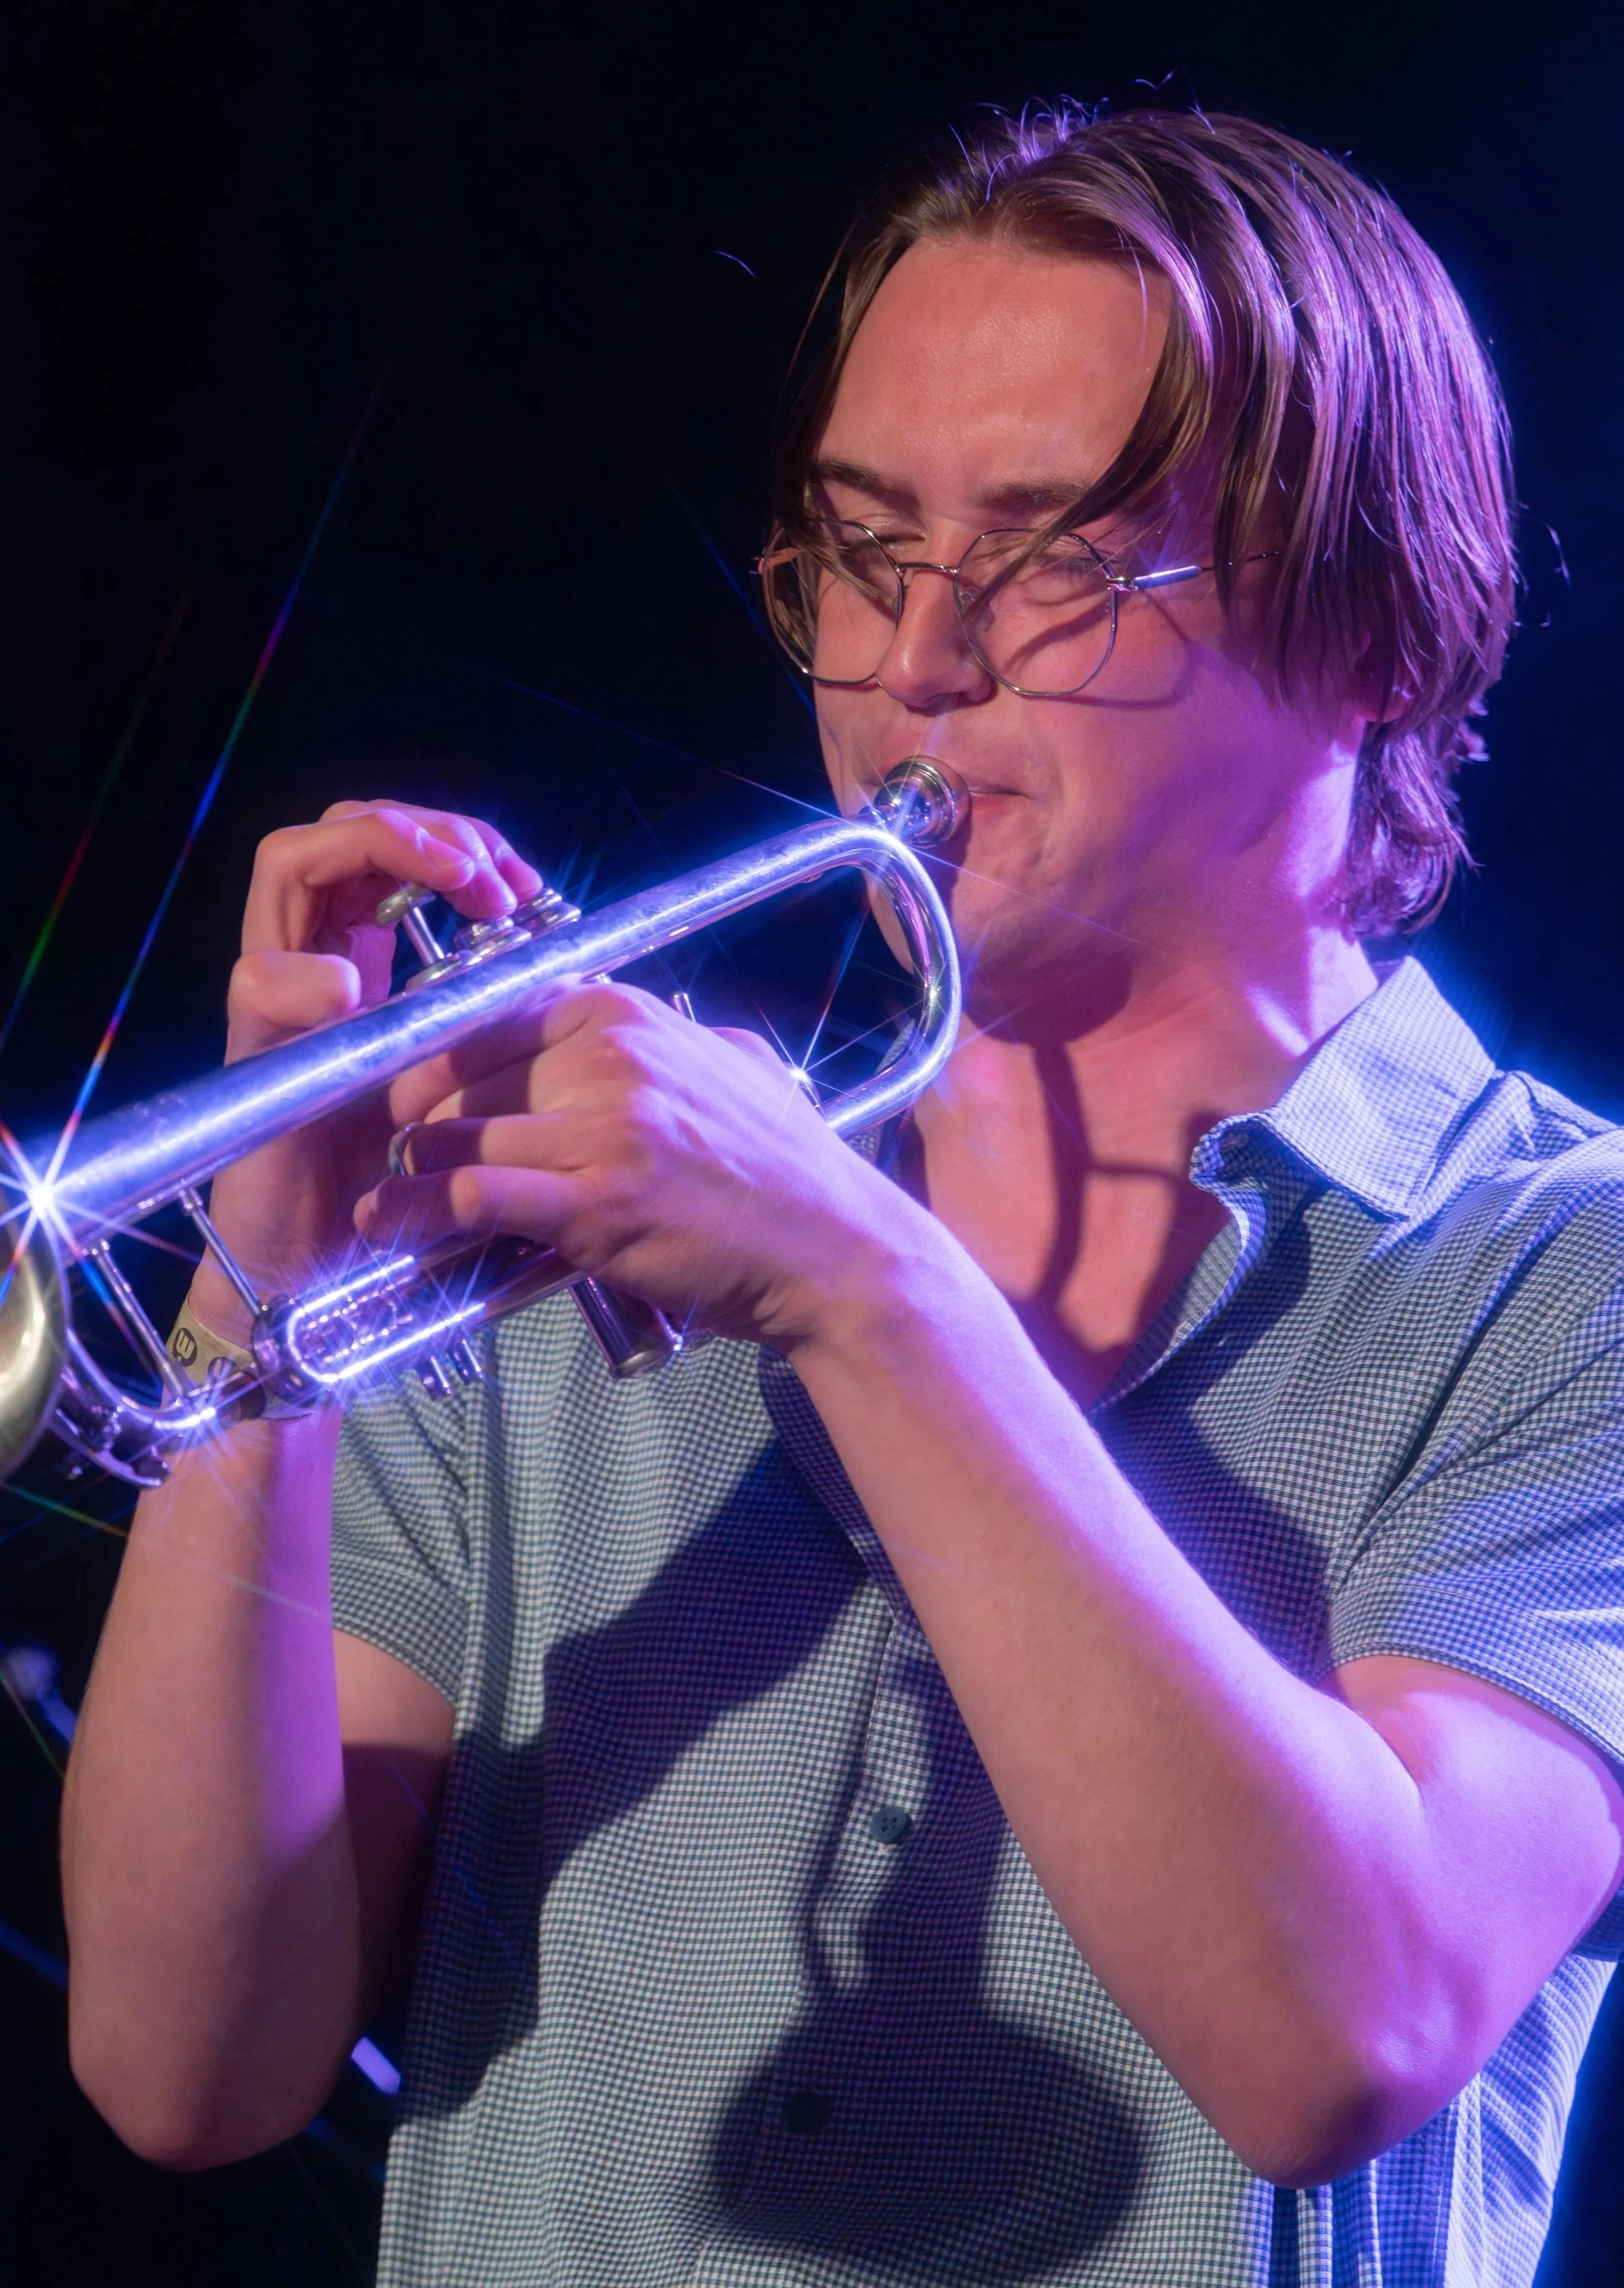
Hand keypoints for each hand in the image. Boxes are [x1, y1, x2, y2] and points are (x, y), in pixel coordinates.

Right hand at [193, 800, 540, 1338]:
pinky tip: (360, 986)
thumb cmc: (401, 1167)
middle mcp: (316, 956)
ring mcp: (278, 995)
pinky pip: (260, 979)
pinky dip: (309, 971)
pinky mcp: (253, 1052)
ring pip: (291, 864)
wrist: (327, 1255)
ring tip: (454, 888)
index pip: (397, 847)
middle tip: (491, 876)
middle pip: (344, 828)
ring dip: (378, 853)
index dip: (458, 842)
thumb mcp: (466, 1073)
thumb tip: (568, 963)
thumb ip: (490, 1013)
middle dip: (424, 830)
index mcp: (365, 952)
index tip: (523, 884)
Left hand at [353, 981, 909, 1351]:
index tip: (407, 1098)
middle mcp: (609, 1059)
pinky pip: (474, 1197)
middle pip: (458, 1082)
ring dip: (405, 1176)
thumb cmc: (779, 1167)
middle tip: (389, 1158)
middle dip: (412, 1125)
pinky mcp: (597, 1204)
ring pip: (454, 1140)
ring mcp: (603, 1130)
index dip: (433, 1064)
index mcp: (625, 1015)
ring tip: (379, 1205)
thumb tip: (602, 1037)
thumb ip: (655, 1041)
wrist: (835, 1248)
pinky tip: (392, 1226)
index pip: (484, 1019)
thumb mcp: (723, 1062)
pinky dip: (420, 1213)